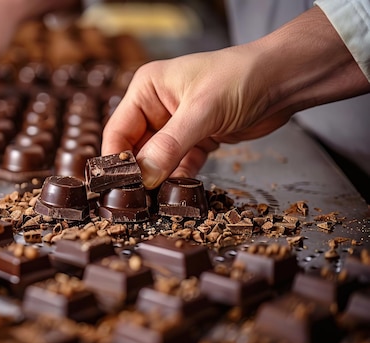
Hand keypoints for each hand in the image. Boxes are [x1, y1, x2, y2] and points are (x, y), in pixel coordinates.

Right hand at [102, 6, 369, 188]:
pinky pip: (180, 165)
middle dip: (137, 175)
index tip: (117, 188)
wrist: (285, 80)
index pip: (119, 131)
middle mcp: (157, 107)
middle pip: (135, 149)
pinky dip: (179, 180)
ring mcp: (176, 126)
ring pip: (157, 160)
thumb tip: (144, 176)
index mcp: (147, 90)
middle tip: (135, 203)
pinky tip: (179, 195)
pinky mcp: (197, 140)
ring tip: (154, 205)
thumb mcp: (202, 110)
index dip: (116, 160)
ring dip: (158, 180)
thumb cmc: (242, 78)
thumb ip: (170, 145)